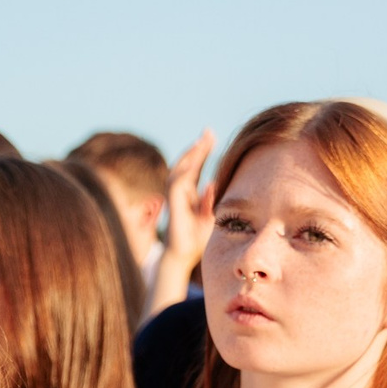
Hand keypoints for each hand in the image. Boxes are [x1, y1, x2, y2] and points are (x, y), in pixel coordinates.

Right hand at [161, 130, 216, 279]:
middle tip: (208, 132)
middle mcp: (180, 192)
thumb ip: (210, 200)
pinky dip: (184, 173)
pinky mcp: (173, 206)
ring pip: (179, 170)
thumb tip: (213, 183)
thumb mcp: (210, 216)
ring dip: (190, 156)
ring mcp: (175, 197)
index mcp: (190, 192)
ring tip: (201, 143)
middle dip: (197, 148)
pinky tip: (194, 162)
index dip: (203, 151)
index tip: (211, 135)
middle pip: (187, 164)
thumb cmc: (197, 238)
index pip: (196, 166)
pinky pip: (176, 185)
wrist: (183, 255)